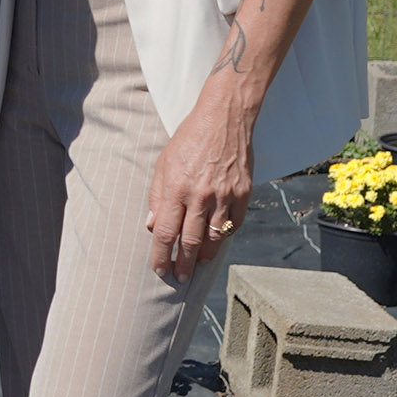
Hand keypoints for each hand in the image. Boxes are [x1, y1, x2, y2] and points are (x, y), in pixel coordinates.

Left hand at [147, 102, 252, 282]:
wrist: (225, 118)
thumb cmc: (190, 138)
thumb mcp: (164, 163)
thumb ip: (157, 196)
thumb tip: (152, 226)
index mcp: (177, 188)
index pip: (166, 232)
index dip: (161, 255)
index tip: (159, 269)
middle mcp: (200, 196)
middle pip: (190, 241)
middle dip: (183, 264)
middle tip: (180, 278)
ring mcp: (224, 195)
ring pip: (215, 237)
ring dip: (205, 255)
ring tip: (197, 264)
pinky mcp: (244, 193)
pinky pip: (235, 223)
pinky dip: (225, 236)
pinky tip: (217, 241)